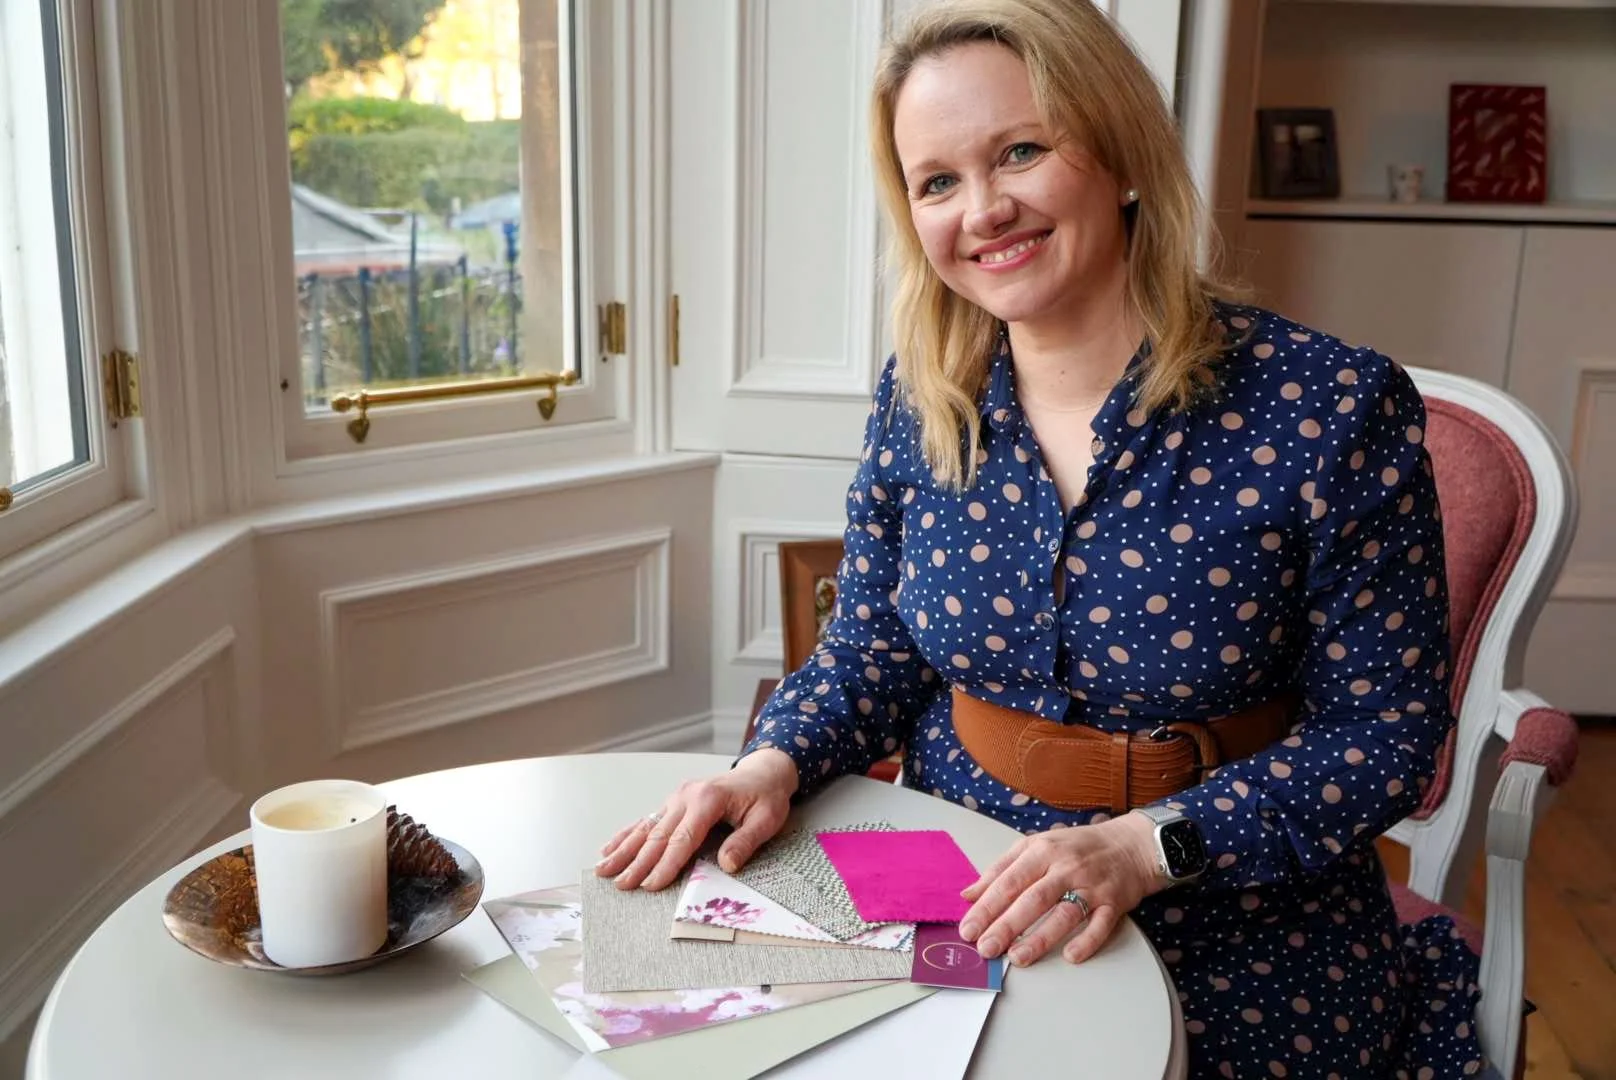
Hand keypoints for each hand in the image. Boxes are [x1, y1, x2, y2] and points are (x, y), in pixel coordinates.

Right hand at [593, 748, 798, 891]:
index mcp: (708, 800)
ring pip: (646, 828)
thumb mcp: (766, 819)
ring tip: (604, 869)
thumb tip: (727, 865)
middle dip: (638, 863)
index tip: (650, 885)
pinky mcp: (674, 801)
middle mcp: (687, 796)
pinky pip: (647, 819)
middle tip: (621, 885)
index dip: (666, 864)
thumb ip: (746, 841)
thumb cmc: (766, 797)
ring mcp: (677, 797)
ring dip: (624, 849)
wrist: (763, 772)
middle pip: (658, 835)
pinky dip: (627, 834)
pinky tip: (609, 847)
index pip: (682, 839)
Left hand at [957, 812, 1163, 967]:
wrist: (1131, 844)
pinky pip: (1100, 924)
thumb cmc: (1076, 848)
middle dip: (1006, 925)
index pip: (1009, 880)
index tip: (968, 929)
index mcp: (1041, 851)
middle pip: (1032, 898)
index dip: (987, 906)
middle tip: (985, 948)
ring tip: (1017, 957)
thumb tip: (968, 895)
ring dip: (1040, 937)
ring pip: (1064, 912)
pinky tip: (1071, 956)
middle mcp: (1065, 866)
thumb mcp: (1036, 847)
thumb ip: (1001, 869)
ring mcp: (1091, 885)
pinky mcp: (1114, 902)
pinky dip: (1087, 940)